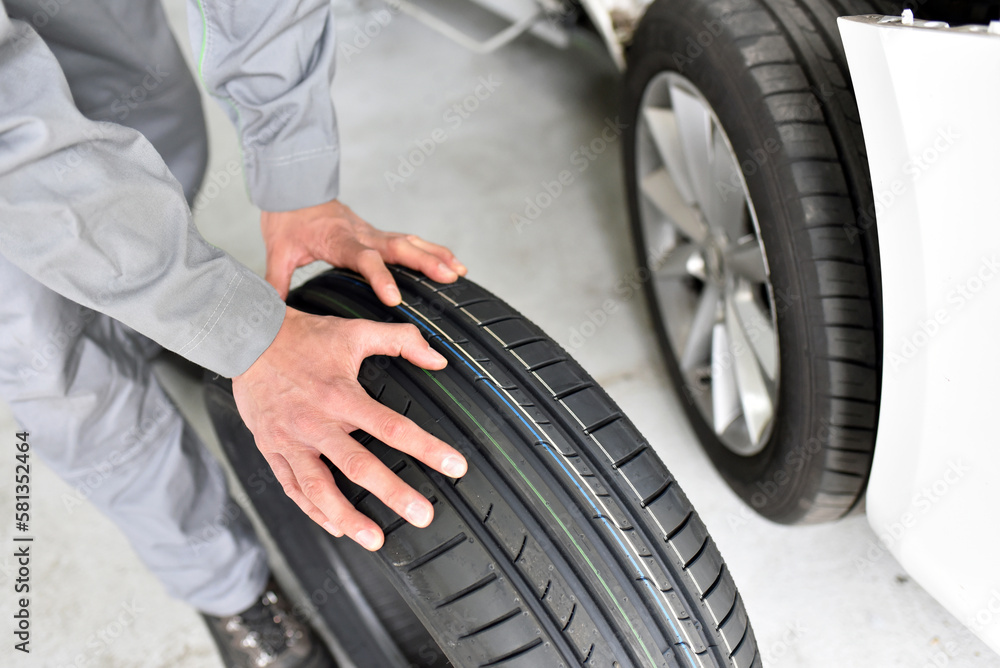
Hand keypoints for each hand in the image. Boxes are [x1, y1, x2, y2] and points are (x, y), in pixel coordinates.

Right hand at [232, 307, 468, 550]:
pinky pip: (292, 488)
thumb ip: (401, 340)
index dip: (426, 447)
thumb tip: (437, 360)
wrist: (245, 339)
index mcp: (340, 395)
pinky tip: (335, 526)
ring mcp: (291, 440)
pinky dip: (313, 511)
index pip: (391, 426)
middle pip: (358, 465)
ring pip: (318, 488)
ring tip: (374, 539)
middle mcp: (315, 422)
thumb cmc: (303, 338)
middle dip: (393, 493)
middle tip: (422, 515)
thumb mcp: (356, 331)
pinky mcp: (272, 450)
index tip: (454, 465)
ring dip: (346, 516)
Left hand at [261, 199, 466, 301]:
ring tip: (459, 272)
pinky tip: (451, 261)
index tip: (394, 298)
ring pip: (409, 243)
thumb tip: (268, 312)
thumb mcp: (277, 252)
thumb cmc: (287, 218)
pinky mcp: (378, 234)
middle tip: (449, 277)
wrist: (293, 187)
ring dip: (435, 256)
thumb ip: (276, 283)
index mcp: (339, 240)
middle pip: (398, 248)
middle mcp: (361, 234)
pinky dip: (432, 250)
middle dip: (425, 262)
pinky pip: (409, 241)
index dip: (379, 277)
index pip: (363, 259)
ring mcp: (372, 232)